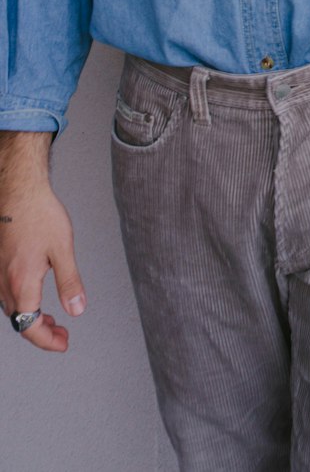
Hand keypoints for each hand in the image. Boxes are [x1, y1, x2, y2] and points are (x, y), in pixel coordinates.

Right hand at [0, 133, 85, 352]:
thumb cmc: (39, 214)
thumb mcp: (62, 249)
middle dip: (41, 332)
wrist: (19, 191)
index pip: (30, 327)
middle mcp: (4, 283)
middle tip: (61, 334)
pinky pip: (7, 294)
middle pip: (19, 322)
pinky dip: (22, 303)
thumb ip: (70, 282)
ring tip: (51, 318)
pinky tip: (35, 296)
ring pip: (12, 309)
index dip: (46, 341)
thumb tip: (77, 309)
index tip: (62, 343)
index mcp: (21, 283)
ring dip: (30, 318)